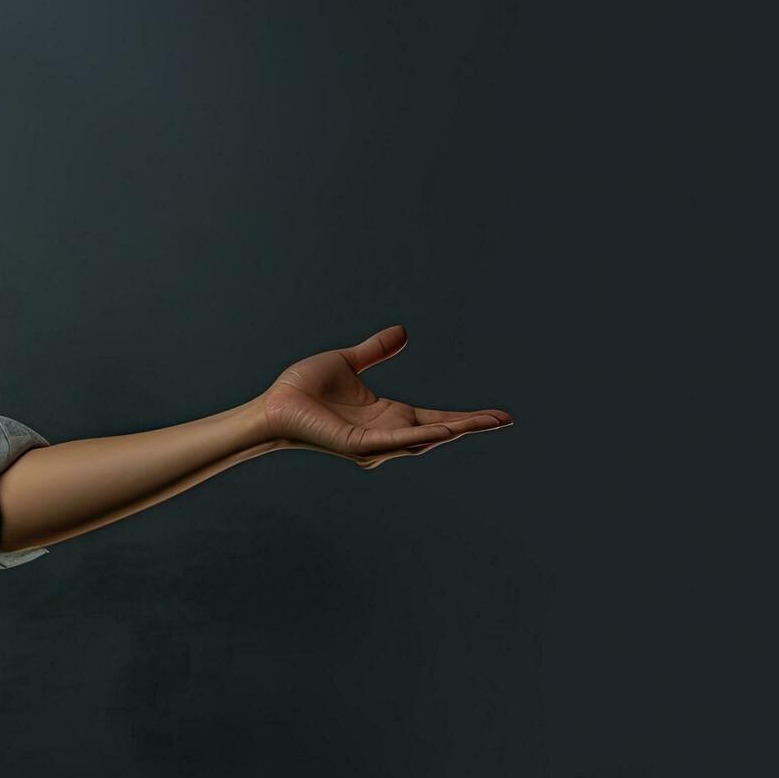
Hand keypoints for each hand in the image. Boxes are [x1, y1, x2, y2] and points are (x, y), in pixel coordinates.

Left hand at [259, 325, 511, 468]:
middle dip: (471, 426)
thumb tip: (402, 332)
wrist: (273, 404)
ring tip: (486, 424)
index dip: (465, 417)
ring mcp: (374, 442)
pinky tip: (444, 431)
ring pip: (423, 438)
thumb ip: (375, 351)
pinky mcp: (358, 445)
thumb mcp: (347, 362)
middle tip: (505, 421)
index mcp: (387, 416)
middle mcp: (386, 433)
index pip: (435, 417)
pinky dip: (419, 436)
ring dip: (455, 430)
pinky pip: (394, 441)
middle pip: (439, 431)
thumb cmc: (303, 389)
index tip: (497, 416)